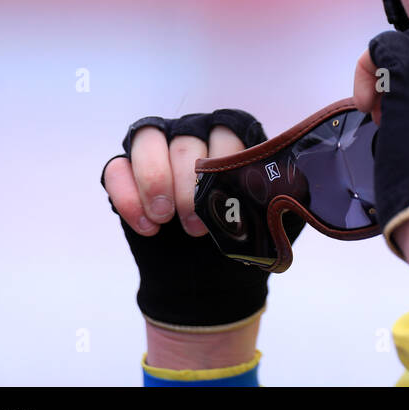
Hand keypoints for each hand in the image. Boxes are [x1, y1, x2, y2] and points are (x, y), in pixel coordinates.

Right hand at [102, 108, 294, 328]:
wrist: (211, 278)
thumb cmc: (244, 238)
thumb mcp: (274, 216)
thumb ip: (284, 192)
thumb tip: (292, 181)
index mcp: (232, 139)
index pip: (226, 131)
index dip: (223, 164)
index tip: (226, 202)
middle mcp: (194, 136)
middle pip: (185, 138)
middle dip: (188, 183)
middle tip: (194, 223)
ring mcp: (157, 152)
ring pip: (146, 140)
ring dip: (155, 181)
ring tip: (164, 219)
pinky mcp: (127, 175)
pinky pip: (116, 170)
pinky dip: (128, 197)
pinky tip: (147, 228)